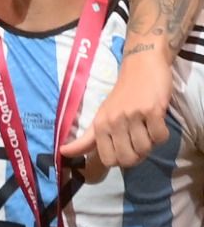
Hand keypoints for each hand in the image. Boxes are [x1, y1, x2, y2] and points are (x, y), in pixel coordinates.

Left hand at [68, 52, 170, 168]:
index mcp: (99, 124)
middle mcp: (113, 120)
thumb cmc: (122, 94)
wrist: (141, 65)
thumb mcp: (101, 116)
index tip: (124, 148)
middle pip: (127, 159)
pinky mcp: (152, 110)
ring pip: (145, 149)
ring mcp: (132, 115)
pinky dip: (162, 134)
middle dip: (137, 155)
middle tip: (139, 139)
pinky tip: (156, 121)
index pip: (107, 160)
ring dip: (151, 143)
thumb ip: (87, 138)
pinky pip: (160, 137)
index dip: (120, 160)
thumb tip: (63, 153)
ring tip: (147, 128)